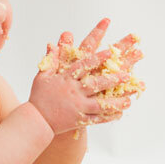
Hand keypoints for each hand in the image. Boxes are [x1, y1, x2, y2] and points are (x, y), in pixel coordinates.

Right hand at [29, 20, 143, 133]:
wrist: (35, 121)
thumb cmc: (39, 97)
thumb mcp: (43, 75)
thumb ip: (52, 58)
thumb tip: (55, 42)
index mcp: (65, 79)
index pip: (83, 66)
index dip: (97, 58)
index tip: (110, 52)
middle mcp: (73, 92)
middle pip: (96, 84)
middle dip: (112, 80)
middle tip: (127, 75)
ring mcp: (77, 107)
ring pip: (100, 104)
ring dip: (116, 102)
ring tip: (129, 100)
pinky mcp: (79, 120)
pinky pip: (97, 119)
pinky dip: (108, 117)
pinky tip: (120, 114)